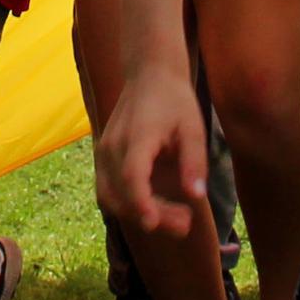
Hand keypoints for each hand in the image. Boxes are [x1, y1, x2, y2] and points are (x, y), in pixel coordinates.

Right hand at [91, 64, 206, 240]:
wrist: (148, 75)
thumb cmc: (175, 101)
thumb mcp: (194, 128)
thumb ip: (194, 161)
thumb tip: (195, 196)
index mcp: (137, 136)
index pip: (132, 176)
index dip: (140, 202)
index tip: (153, 223)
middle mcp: (113, 146)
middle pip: (121, 193)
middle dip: (151, 216)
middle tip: (187, 224)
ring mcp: (103, 152)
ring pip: (110, 196)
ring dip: (138, 214)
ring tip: (177, 219)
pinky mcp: (103, 157)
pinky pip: (108, 189)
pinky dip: (128, 204)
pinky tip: (157, 207)